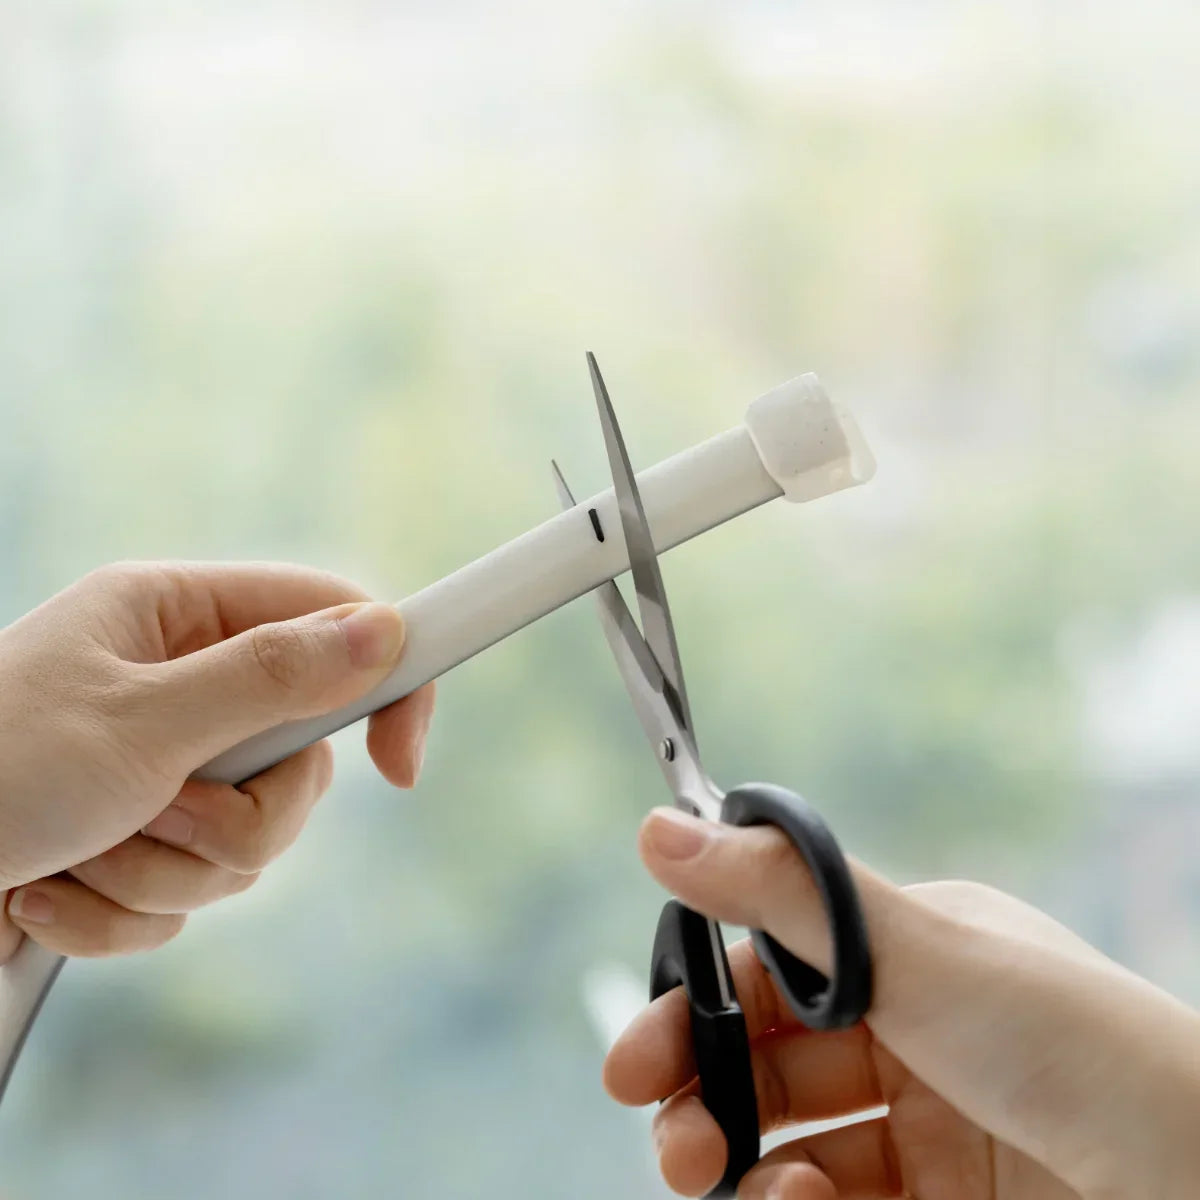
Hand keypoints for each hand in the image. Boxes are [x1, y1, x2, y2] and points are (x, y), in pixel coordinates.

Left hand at [0, 561, 434, 961]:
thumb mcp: (138, 722)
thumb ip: (270, 678)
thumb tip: (384, 632)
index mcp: (176, 618)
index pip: (328, 622)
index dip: (383, 685)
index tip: (398, 766)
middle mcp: (178, 685)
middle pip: (298, 760)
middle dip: (234, 819)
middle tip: (163, 814)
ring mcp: (162, 766)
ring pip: (249, 842)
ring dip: (166, 872)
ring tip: (82, 854)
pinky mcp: (139, 840)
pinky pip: (190, 895)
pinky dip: (124, 911)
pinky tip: (49, 894)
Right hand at [605, 807, 1199, 1199]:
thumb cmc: (1076, 1045)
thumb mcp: (919, 951)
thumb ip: (780, 893)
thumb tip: (657, 827)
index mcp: (908, 954)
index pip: (768, 971)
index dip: (696, 1009)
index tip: (634, 1059)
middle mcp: (911, 1036)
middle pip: (766, 1065)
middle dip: (699, 1097)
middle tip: (668, 1138)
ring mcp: (928, 1130)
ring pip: (788, 1146)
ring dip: (740, 1166)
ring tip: (730, 1183)